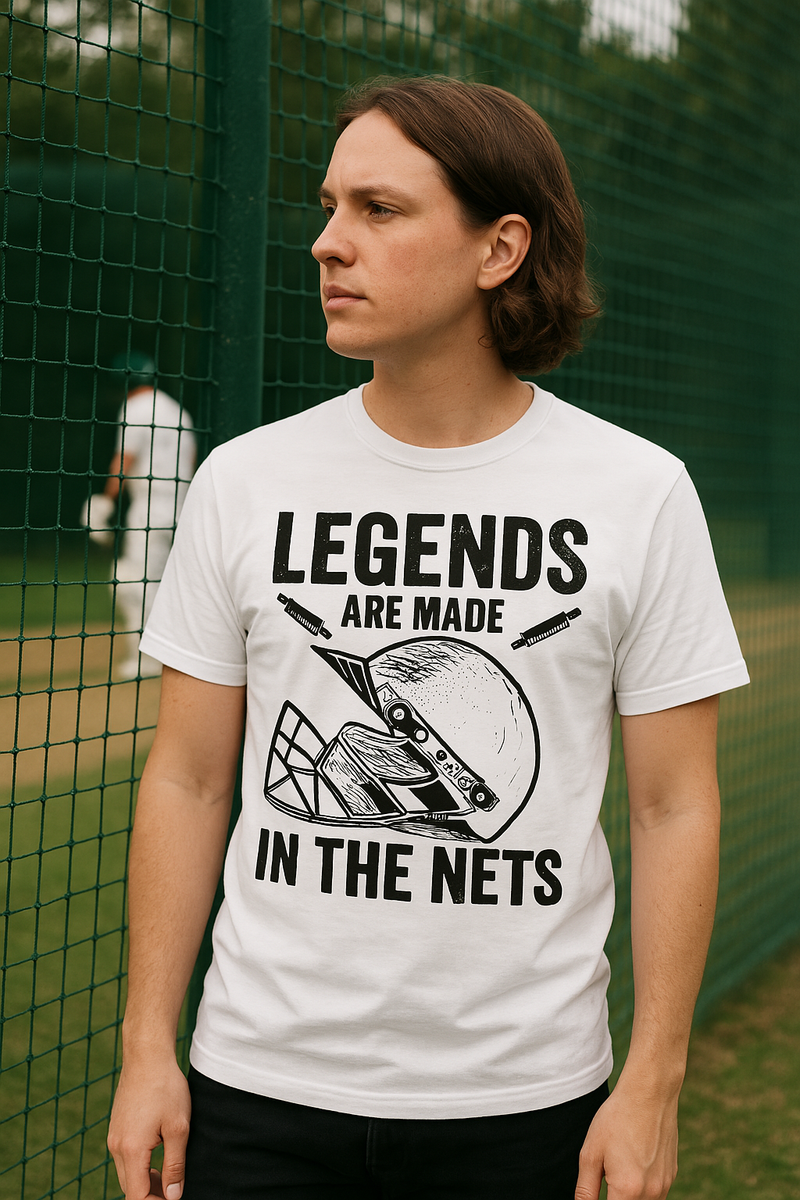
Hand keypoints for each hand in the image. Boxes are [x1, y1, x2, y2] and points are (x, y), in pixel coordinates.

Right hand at [108, 1057, 190, 1199]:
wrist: (147, 1057)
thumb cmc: (166, 1088)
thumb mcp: (178, 1128)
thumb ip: (175, 1165)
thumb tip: (173, 1195)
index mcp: (131, 1150)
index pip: (137, 1196)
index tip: (172, 1198)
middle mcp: (116, 1147)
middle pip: (129, 1187)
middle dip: (150, 1194)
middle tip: (173, 1188)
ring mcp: (113, 1136)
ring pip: (126, 1173)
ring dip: (144, 1179)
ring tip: (167, 1172)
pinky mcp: (116, 1128)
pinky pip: (124, 1157)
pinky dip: (139, 1164)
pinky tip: (157, 1152)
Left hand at [575, 1080, 678, 1199]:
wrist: (649, 1094)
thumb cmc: (617, 1119)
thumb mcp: (591, 1153)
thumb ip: (586, 1189)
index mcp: (627, 1190)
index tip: (599, 1189)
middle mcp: (650, 1193)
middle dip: (614, 1197)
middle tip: (607, 1174)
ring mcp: (664, 1186)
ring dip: (628, 1196)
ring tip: (619, 1166)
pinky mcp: (671, 1176)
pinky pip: (655, 1194)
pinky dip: (642, 1189)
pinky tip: (633, 1163)